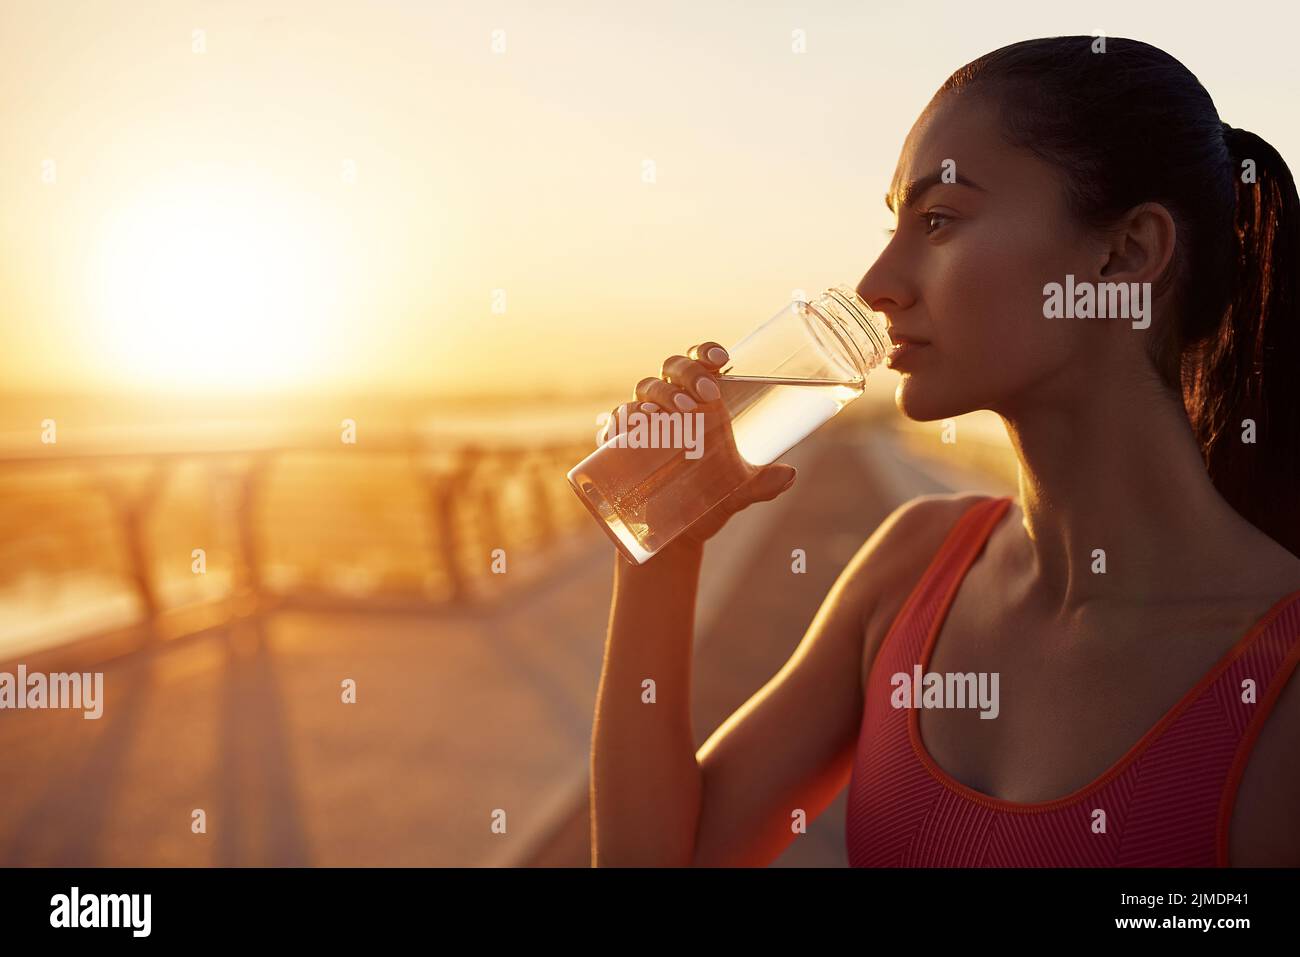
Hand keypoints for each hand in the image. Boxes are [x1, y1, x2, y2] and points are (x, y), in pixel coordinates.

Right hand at [602, 341, 797, 553]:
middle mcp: (671, 404)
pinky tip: (635, 423)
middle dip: (688, 372)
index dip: (706, 352)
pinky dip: (624, 417)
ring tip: (678, 408)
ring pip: (646, 388)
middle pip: (672, 368)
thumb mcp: (737, 491)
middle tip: (707, 394)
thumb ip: (761, 484)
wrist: (673, 535)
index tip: (722, 360)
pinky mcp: (621, 444)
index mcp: (701, 403)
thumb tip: (788, 474)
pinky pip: (618, 420)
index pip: (701, 363)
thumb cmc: (708, 501)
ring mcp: (645, 422)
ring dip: (660, 392)